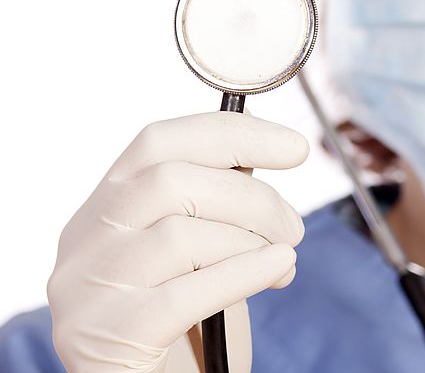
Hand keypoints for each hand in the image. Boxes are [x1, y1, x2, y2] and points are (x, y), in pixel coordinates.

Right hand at [47, 111, 308, 372]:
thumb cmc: (179, 323)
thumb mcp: (192, 251)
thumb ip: (211, 204)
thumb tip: (267, 153)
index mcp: (103, 207)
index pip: (158, 142)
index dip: (233, 135)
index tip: (294, 147)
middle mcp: (84, 241)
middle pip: (170, 182)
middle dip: (253, 198)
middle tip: (293, 227)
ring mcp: (89, 289)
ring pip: (180, 235)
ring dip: (251, 242)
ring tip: (283, 260)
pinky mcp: (107, 335)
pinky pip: (186, 293)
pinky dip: (245, 273)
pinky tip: (277, 270)